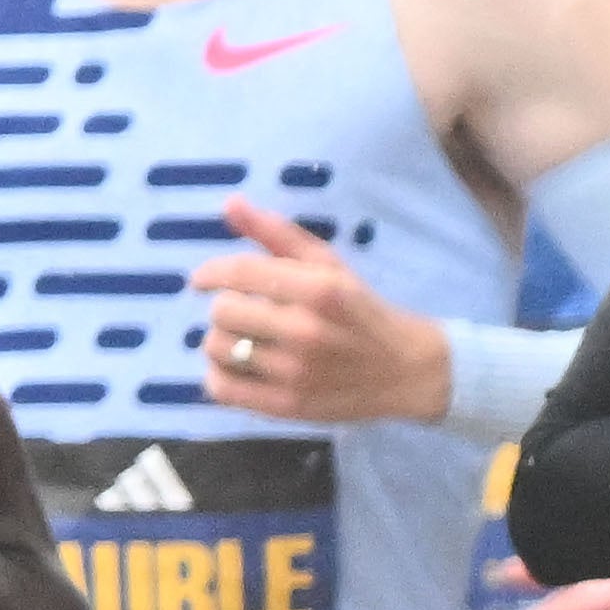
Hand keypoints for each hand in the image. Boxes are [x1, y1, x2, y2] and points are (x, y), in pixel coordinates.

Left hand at [195, 200, 450, 422]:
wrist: (407, 371)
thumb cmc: (363, 312)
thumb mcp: (330, 265)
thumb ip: (278, 234)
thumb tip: (230, 204)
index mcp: (318, 290)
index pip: (240, 273)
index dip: (210, 273)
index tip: (202, 280)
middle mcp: (305, 331)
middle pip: (223, 312)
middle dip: (224, 307)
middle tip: (240, 312)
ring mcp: (295, 373)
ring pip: (218, 350)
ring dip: (221, 340)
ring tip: (242, 339)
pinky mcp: (287, 406)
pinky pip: (223, 390)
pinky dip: (217, 376)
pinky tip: (235, 367)